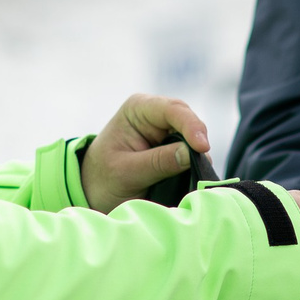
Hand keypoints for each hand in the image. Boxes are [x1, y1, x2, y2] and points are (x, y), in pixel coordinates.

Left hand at [81, 93, 207, 213]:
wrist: (95, 190)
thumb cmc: (104, 177)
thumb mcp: (127, 172)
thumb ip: (159, 162)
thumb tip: (192, 154)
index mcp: (138, 109)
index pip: (171, 110)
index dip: (191, 126)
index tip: (202, 148)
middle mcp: (155, 114)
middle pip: (188, 120)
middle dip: (197, 140)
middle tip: (204, 165)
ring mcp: (166, 130)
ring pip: (193, 137)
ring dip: (198, 154)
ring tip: (199, 173)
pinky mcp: (174, 147)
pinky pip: (192, 151)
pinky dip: (196, 163)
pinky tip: (196, 175)